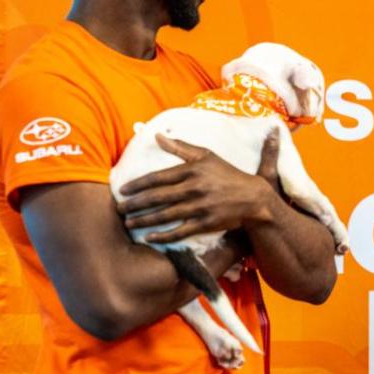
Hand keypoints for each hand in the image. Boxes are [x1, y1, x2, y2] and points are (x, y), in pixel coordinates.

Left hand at [117, 134, 277, 242]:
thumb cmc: (228, 174)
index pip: (159, 177)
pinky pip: (180, 231)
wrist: (254, 197)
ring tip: (128, 222)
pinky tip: (149, 237)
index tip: (123, 189)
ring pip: (166, 214)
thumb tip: (157, 136)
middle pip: (158, 197)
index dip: (139, 184)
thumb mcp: (207, 156)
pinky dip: (164, 235)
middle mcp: (195, 188)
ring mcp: (201, 207)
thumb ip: (181, 148)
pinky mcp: (207, 223)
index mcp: (193, 170)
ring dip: (144, 219)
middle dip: (136, 203)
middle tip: (119, 208)